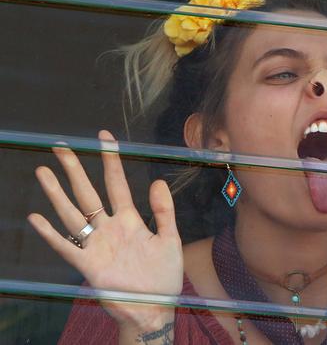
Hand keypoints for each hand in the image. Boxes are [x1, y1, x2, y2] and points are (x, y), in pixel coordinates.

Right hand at [27, 130, 182, 329]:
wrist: (155, 308)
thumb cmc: (163, 276)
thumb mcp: (171, 240)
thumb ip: (164, 212)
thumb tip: (157, 181)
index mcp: (131, 220)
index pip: (117, 183)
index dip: (111, 160)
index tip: (104, 137)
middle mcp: (109, 228)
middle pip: (88, 193)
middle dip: (75, 170)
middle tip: (61, 147)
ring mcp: (97, 245)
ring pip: (73, 214)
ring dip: (57, 194)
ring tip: (44, 172)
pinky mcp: (89, 266)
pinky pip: (67, 247)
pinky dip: (51, 234)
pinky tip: (37, 218)